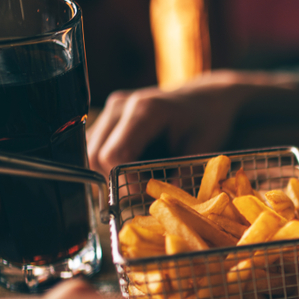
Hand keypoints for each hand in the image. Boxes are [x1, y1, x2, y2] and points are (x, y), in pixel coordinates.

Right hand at [87, 70, 298, 174]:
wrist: (205, 97)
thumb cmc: (208, 120)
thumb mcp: (202, 147)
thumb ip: (181, 172)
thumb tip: (164, 201)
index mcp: (144, 110)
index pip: (113, 154)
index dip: (124, 180)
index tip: (144, 192)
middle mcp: (120, 106)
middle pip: (95, 155)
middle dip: (114, 179)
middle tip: (140, 190)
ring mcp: (110, 109)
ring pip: (90, 152)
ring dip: (108, 172)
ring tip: (137, 178)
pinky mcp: (108, 116)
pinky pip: (95, 146)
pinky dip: (108, 163)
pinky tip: (131, 167)